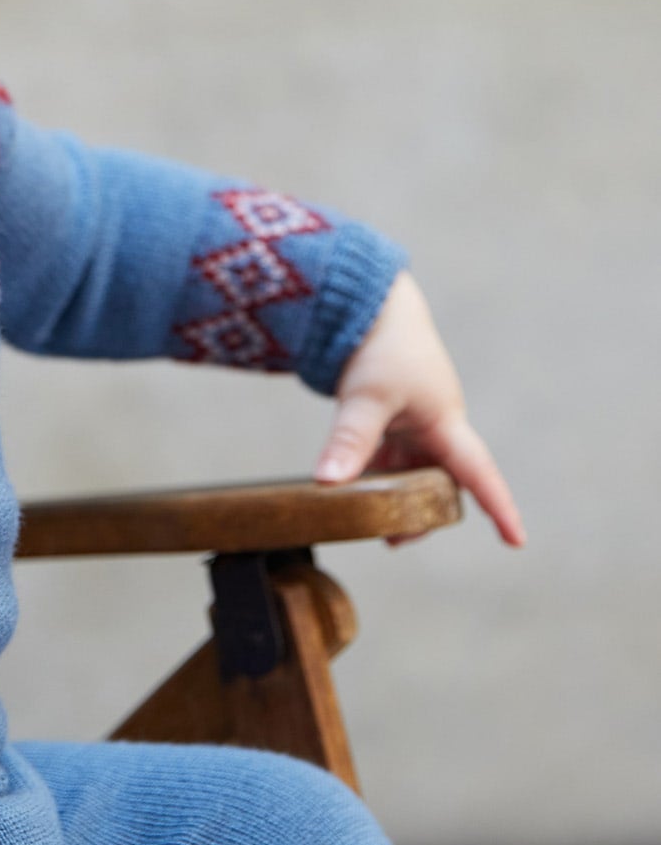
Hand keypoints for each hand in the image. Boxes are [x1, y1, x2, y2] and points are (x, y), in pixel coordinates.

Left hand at [314, 271, 525, 546]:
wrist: (369, 302)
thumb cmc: (379, 344)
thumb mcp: (366, 396)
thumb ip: (350, 440)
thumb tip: (327, 483)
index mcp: (445, 421)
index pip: (480, 474)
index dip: (500, 509)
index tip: (517, 542)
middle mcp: (437, 425)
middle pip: (443, 482)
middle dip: (426, 511)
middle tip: (392, 538)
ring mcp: (415, 421)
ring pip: (413, 471)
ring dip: (397, 495)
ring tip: (368, 520)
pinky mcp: (392, 415)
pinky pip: (391, 456)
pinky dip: (376, 474)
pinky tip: (351, 484)